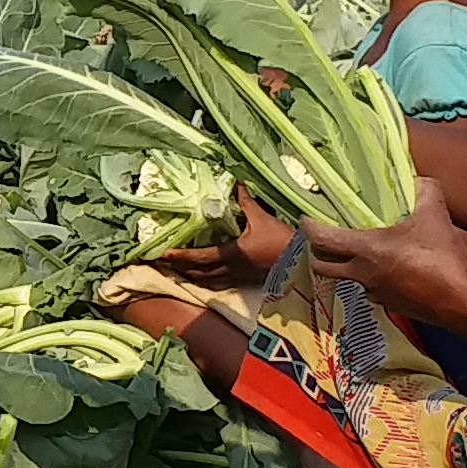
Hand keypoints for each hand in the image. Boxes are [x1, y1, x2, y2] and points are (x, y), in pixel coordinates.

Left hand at [146, 200, 292, 286]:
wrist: (303, 261)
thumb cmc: (282, 240)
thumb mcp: (262, 218)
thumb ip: (245, 202)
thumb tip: (236, 184)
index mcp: (233, 254)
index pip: (200, 257)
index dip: (181, 256)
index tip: (164, 254)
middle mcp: (232, 269)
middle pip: (199, 273)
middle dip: (180, 268)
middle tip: (163, 263)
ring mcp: (239, 278)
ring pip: (209, 281)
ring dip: (191, 276)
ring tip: (177, 270)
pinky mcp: (246, 281)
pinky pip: (220, 283)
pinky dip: (207, 280)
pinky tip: (202, 278)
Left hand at [303, 175, 466, 328]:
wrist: (463, 303)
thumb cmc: (444, 258)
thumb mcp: (436, 214)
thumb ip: (424, 189)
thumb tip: (416, 179)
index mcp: (366, 251)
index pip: (321, 240)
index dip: (308, 227)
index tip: (305, 216)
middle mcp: (362, 275)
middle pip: (322, 266)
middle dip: (315, 250)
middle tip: (323, 235)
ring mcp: (374, 293)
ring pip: (347, 277)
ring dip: (345, 263)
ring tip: (359, 246)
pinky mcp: (390, 305)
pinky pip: (370, 287)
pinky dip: (370, 275)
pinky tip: (389, 264)